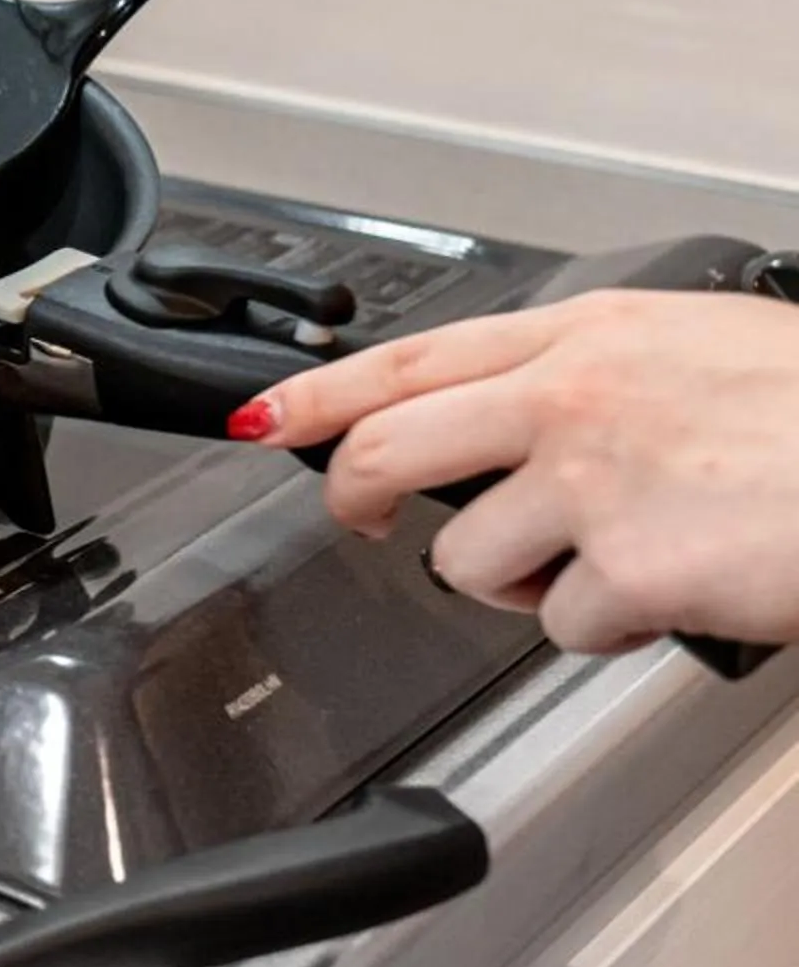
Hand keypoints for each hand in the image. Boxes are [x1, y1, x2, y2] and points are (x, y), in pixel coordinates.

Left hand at [238, 291, 798, 650]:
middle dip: (356, 499)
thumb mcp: (699, 351)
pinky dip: (608, 630)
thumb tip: (517, 416)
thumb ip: (595, 376)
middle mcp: (571, 397)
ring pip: (471, 560)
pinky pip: (564, 627)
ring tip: (610, 564)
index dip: (316, 393)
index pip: (409, 358)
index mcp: (589, 336)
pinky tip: (671, 596)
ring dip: (524, 583)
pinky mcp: (627, 569)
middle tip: (364, 522)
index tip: (266, 418)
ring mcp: (593, 482)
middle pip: (390, 451)